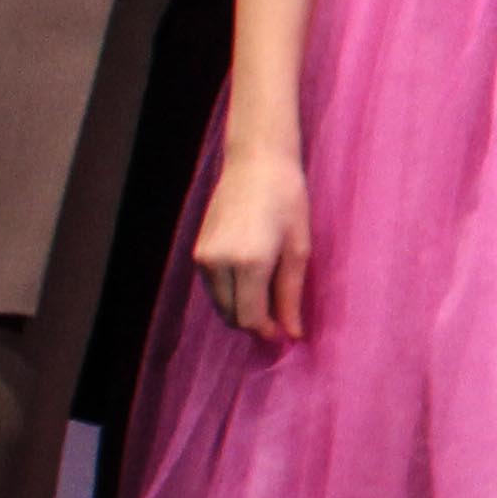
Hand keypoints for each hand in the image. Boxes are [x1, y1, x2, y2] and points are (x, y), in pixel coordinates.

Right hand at [191, 148, 309, 341]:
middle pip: (232, 315)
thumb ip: (291, 294)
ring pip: (220, 304)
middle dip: (256, 322)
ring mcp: (203, 257)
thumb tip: (293, 333)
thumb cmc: (287, 200)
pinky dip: (231, 292)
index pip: (250, 317)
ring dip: (242, 308)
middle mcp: (219, 263)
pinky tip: (253, 278)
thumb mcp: (299, 248)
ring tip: (270, 293)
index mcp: (249, 263)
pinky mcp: (197, 251)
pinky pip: (213, 287)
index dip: (268, 332)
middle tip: (282, 318)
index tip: (286, 335)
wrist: (256, 163)